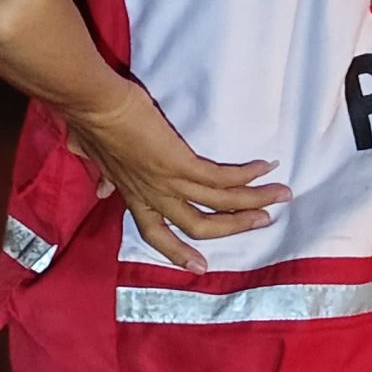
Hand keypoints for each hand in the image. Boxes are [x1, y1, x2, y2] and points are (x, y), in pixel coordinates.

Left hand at [65, 82, 289, 272]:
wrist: (92, 104)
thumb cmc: (91, 124)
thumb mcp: (95, 158)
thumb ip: (103, 176)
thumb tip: (101, 188)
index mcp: (133, 195)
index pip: (156, 234)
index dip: (177, 252)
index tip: (199, 267)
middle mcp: (152, 195)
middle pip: (198, 226)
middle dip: (234, 227)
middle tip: (263, 221)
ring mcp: (166, 182)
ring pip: (218, 205)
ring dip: (253, 201)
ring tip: (281, 195)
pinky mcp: (179, 164)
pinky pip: (222, 178)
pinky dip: (247, 176)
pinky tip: (266, 167)